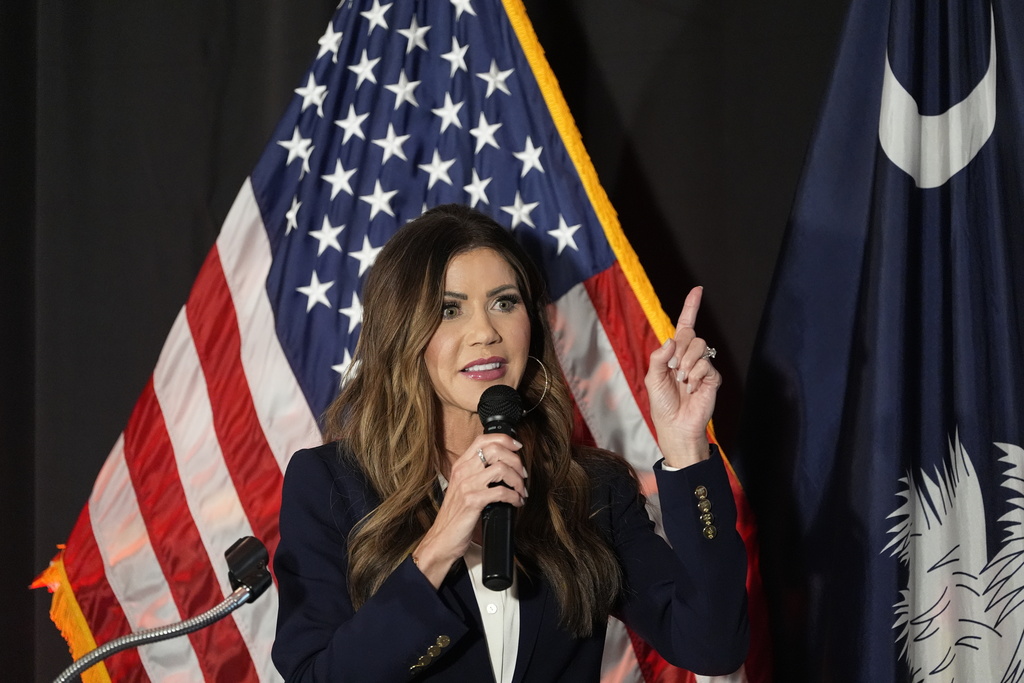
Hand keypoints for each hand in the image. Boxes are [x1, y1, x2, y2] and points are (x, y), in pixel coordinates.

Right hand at [412, 435, 527, 586]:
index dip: (504, 439)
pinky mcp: (473, 501)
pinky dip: (514, 496)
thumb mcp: (463, 488)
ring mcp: (467, 485)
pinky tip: (516, 502)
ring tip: (520, 490)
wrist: (442, 539)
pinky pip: (501, 491)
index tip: (517, 447)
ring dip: (517, 480)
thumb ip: (477, 474)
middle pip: (495, 450)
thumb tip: (503, 466)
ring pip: (501, 468)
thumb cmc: (455, 515)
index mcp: (460, 465)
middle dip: (516, 461)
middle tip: (522, 475)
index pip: (483, 439)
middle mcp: (463, 471)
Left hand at [645, 286, 720, 467]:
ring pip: (700, 346)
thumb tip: (673, 339)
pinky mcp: (713, 377)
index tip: (698, 290)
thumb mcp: (652, 377)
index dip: (691, 307)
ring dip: (687, 363)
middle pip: (692, 335)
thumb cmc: (662, 404)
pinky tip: (692, 388)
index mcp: (674, 353)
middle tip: (674, 370)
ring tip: (683, 381)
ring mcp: (703, 366)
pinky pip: (707, 364)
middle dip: (680, 351)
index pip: (685, 325)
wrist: (675, 425)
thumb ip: (659, 356)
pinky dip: (696, 375)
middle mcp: (690, 356)